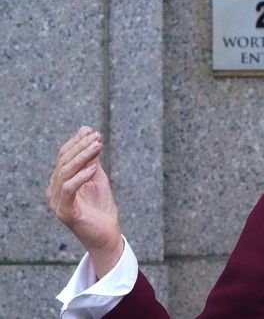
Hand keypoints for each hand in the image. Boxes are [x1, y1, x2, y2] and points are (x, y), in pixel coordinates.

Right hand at [46, 126, 122, 277]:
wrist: (107, 234)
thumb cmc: (101, 207)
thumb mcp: (97, 177)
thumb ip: (91, 159)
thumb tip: (89, 133)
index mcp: (59, 182)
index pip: (64, 156)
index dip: (77, 142)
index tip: (93, 131)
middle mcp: (53, 191)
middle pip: (63, 162)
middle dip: (81, 146)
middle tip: (97, 137)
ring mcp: (57, 202)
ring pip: (65, 172)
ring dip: (83, 157)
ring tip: (98, 146)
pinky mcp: (65, 212)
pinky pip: (69, 190)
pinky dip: (80, 177)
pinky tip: (93, 169)